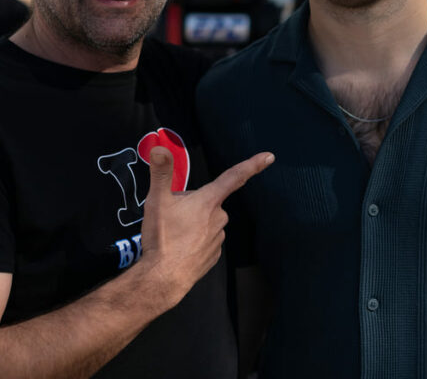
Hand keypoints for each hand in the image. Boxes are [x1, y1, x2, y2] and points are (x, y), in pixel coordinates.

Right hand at [139, 147, 272, 305]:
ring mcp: (218, 238)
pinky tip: (180, 248)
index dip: (252, 165)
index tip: (269, 156)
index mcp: (209, 201)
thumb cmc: (163, 237)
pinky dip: (193, 241)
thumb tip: (159, 148)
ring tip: (172, 234)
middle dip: (192, 204)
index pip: (234, 177)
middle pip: (208, 201)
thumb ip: (161, 172)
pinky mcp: (214, 256)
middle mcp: (219, 218)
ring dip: (192, 223)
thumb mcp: (157, 201)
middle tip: (170, 215)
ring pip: (205, 222)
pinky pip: (205, 241)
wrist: (163, 278)